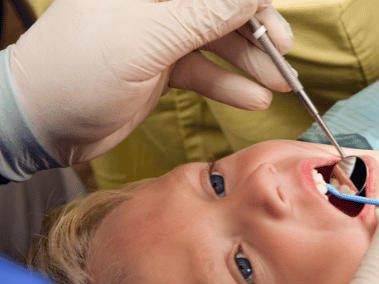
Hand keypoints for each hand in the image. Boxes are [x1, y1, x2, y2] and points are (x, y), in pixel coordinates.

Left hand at [9, 0, 293, 164]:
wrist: (41, 123)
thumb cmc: (77, 70)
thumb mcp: (145, 39)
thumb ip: (203, 14)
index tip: (274, 15)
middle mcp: (155, 3)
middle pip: (220, 7)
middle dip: (257, 29)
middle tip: (284, 51)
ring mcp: (159, 34)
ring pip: (219, 40)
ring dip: (251, 62)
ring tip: (280, 82)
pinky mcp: (161, 66)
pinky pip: (206, 71)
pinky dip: (231, 85)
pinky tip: (253, 98)